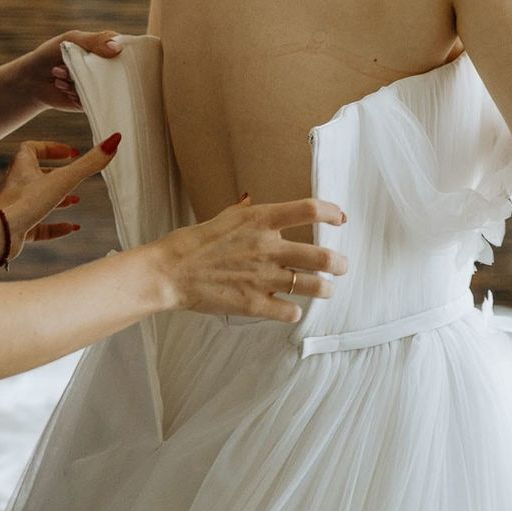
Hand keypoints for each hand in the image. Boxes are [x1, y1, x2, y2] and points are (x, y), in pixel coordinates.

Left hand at [0, 135, 118, 262]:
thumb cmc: (25, 202)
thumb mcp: (63, 180)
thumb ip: (89, 163)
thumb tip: (115, 140)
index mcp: (22, 166)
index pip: (32, 148)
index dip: (52, 148)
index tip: (71, 153)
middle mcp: (17, 185)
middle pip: (36, 173)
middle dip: (58, 174)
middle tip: (75, 175)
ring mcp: (18, 207)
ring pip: (38, 200)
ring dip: (58, 199)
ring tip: (76, 200)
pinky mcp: (19, 228)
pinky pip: (39, 226)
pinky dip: (56, 226)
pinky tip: (72, 228)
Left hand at [19, 30, 121, 111]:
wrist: (31, 79)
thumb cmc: (51, 54)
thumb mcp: (72, 39)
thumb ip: (95, 41)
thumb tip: (117, 49)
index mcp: (106, 49)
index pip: (127, 50)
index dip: (123, 54)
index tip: (106, 56)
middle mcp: (106, 68)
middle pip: (116, 71)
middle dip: (89, 69)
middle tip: (67, 65)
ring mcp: (100, 86)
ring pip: (101, 86)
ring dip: (76, 80)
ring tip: (59, 74)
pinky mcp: (92, 102)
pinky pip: (93, 101)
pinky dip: (75, 93)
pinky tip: (62, 86)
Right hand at [149, 196, 349, 321]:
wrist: (170, 272)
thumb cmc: (194, 243)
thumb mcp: (223, 218)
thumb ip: (244, 210)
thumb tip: (251, 198)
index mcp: (260, 221)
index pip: (309, 210)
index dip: (331, 213)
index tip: (340, 219)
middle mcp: (267, 248)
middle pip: (323, 256)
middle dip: (340, 263)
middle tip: (341, 266)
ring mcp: (262, 278)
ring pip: (314, 286)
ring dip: (325, 289)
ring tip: (325, 289)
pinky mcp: (254, 304)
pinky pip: (290, 312)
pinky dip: (293, 312)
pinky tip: (289, 309)